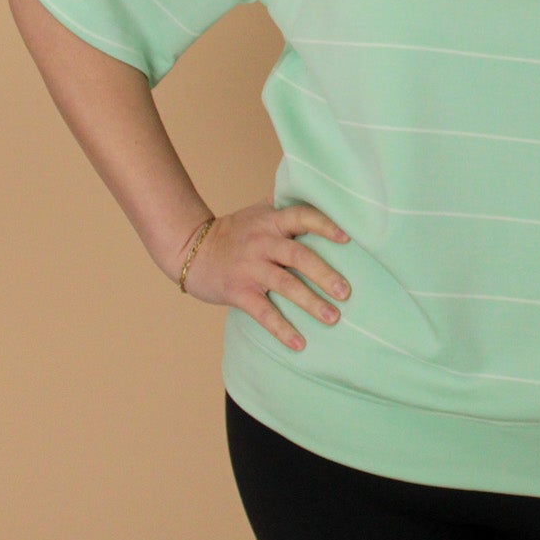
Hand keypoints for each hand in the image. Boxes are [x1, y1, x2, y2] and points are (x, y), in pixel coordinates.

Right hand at [176, 201, 351, 350]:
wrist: (191, 249)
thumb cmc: (234, 232)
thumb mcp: (258, 213)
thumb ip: (285, 209)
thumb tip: (320, 195)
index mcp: (271, 221)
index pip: (302, 217)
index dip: (325, 225)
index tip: (347, 238)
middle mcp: (262, 242)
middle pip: (298, 256)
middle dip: (324, 274)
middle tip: (346, 292)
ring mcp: (250, 268)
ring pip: (285, 285)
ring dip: (311, 303)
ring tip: (333, 317)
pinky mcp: (238, 292)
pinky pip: (263, 312)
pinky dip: (282, 329)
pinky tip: (299, 344)